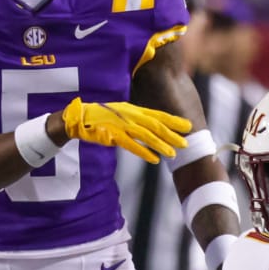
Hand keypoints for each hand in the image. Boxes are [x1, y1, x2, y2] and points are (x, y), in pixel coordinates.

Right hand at [61, 96, 188, 162]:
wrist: (80, 118)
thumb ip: (137, 118)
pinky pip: (131, 145)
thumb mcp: (122, 112)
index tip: (188, 126)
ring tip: (173, 154)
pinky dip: (143, 152)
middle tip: (186, 143)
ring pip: (146, 136)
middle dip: (172, 135)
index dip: (173, 121)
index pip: (158, 115)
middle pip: (156, 126)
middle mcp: (130, 116)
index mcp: (134, 110)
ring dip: (161, 145)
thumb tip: (151, 125)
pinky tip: (154, 159)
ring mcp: (122, 125)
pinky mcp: (113, 135)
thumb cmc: (102, 116)